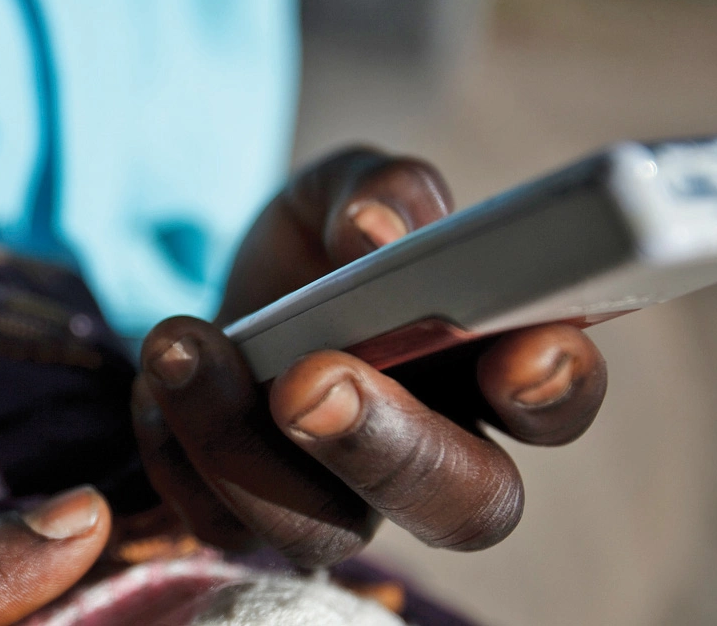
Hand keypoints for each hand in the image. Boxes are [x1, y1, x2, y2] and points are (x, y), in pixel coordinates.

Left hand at [133, 148, 607, 566]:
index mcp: (489, 367)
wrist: (223, 300)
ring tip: (187, 345)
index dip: (551, 388)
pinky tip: (163, 370)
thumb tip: (380, 230)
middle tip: (312, 378)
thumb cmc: (317, 250)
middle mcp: (435, 456)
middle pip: (462, 505)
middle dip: (389, 446)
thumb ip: (380, 188)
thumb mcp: (343, 189)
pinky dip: (178, 443)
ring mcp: (345, 504)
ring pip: (324, 528)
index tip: (518, 350)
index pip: (553, 403)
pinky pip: (221, 522)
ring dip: (243, 440)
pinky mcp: (253, 521)